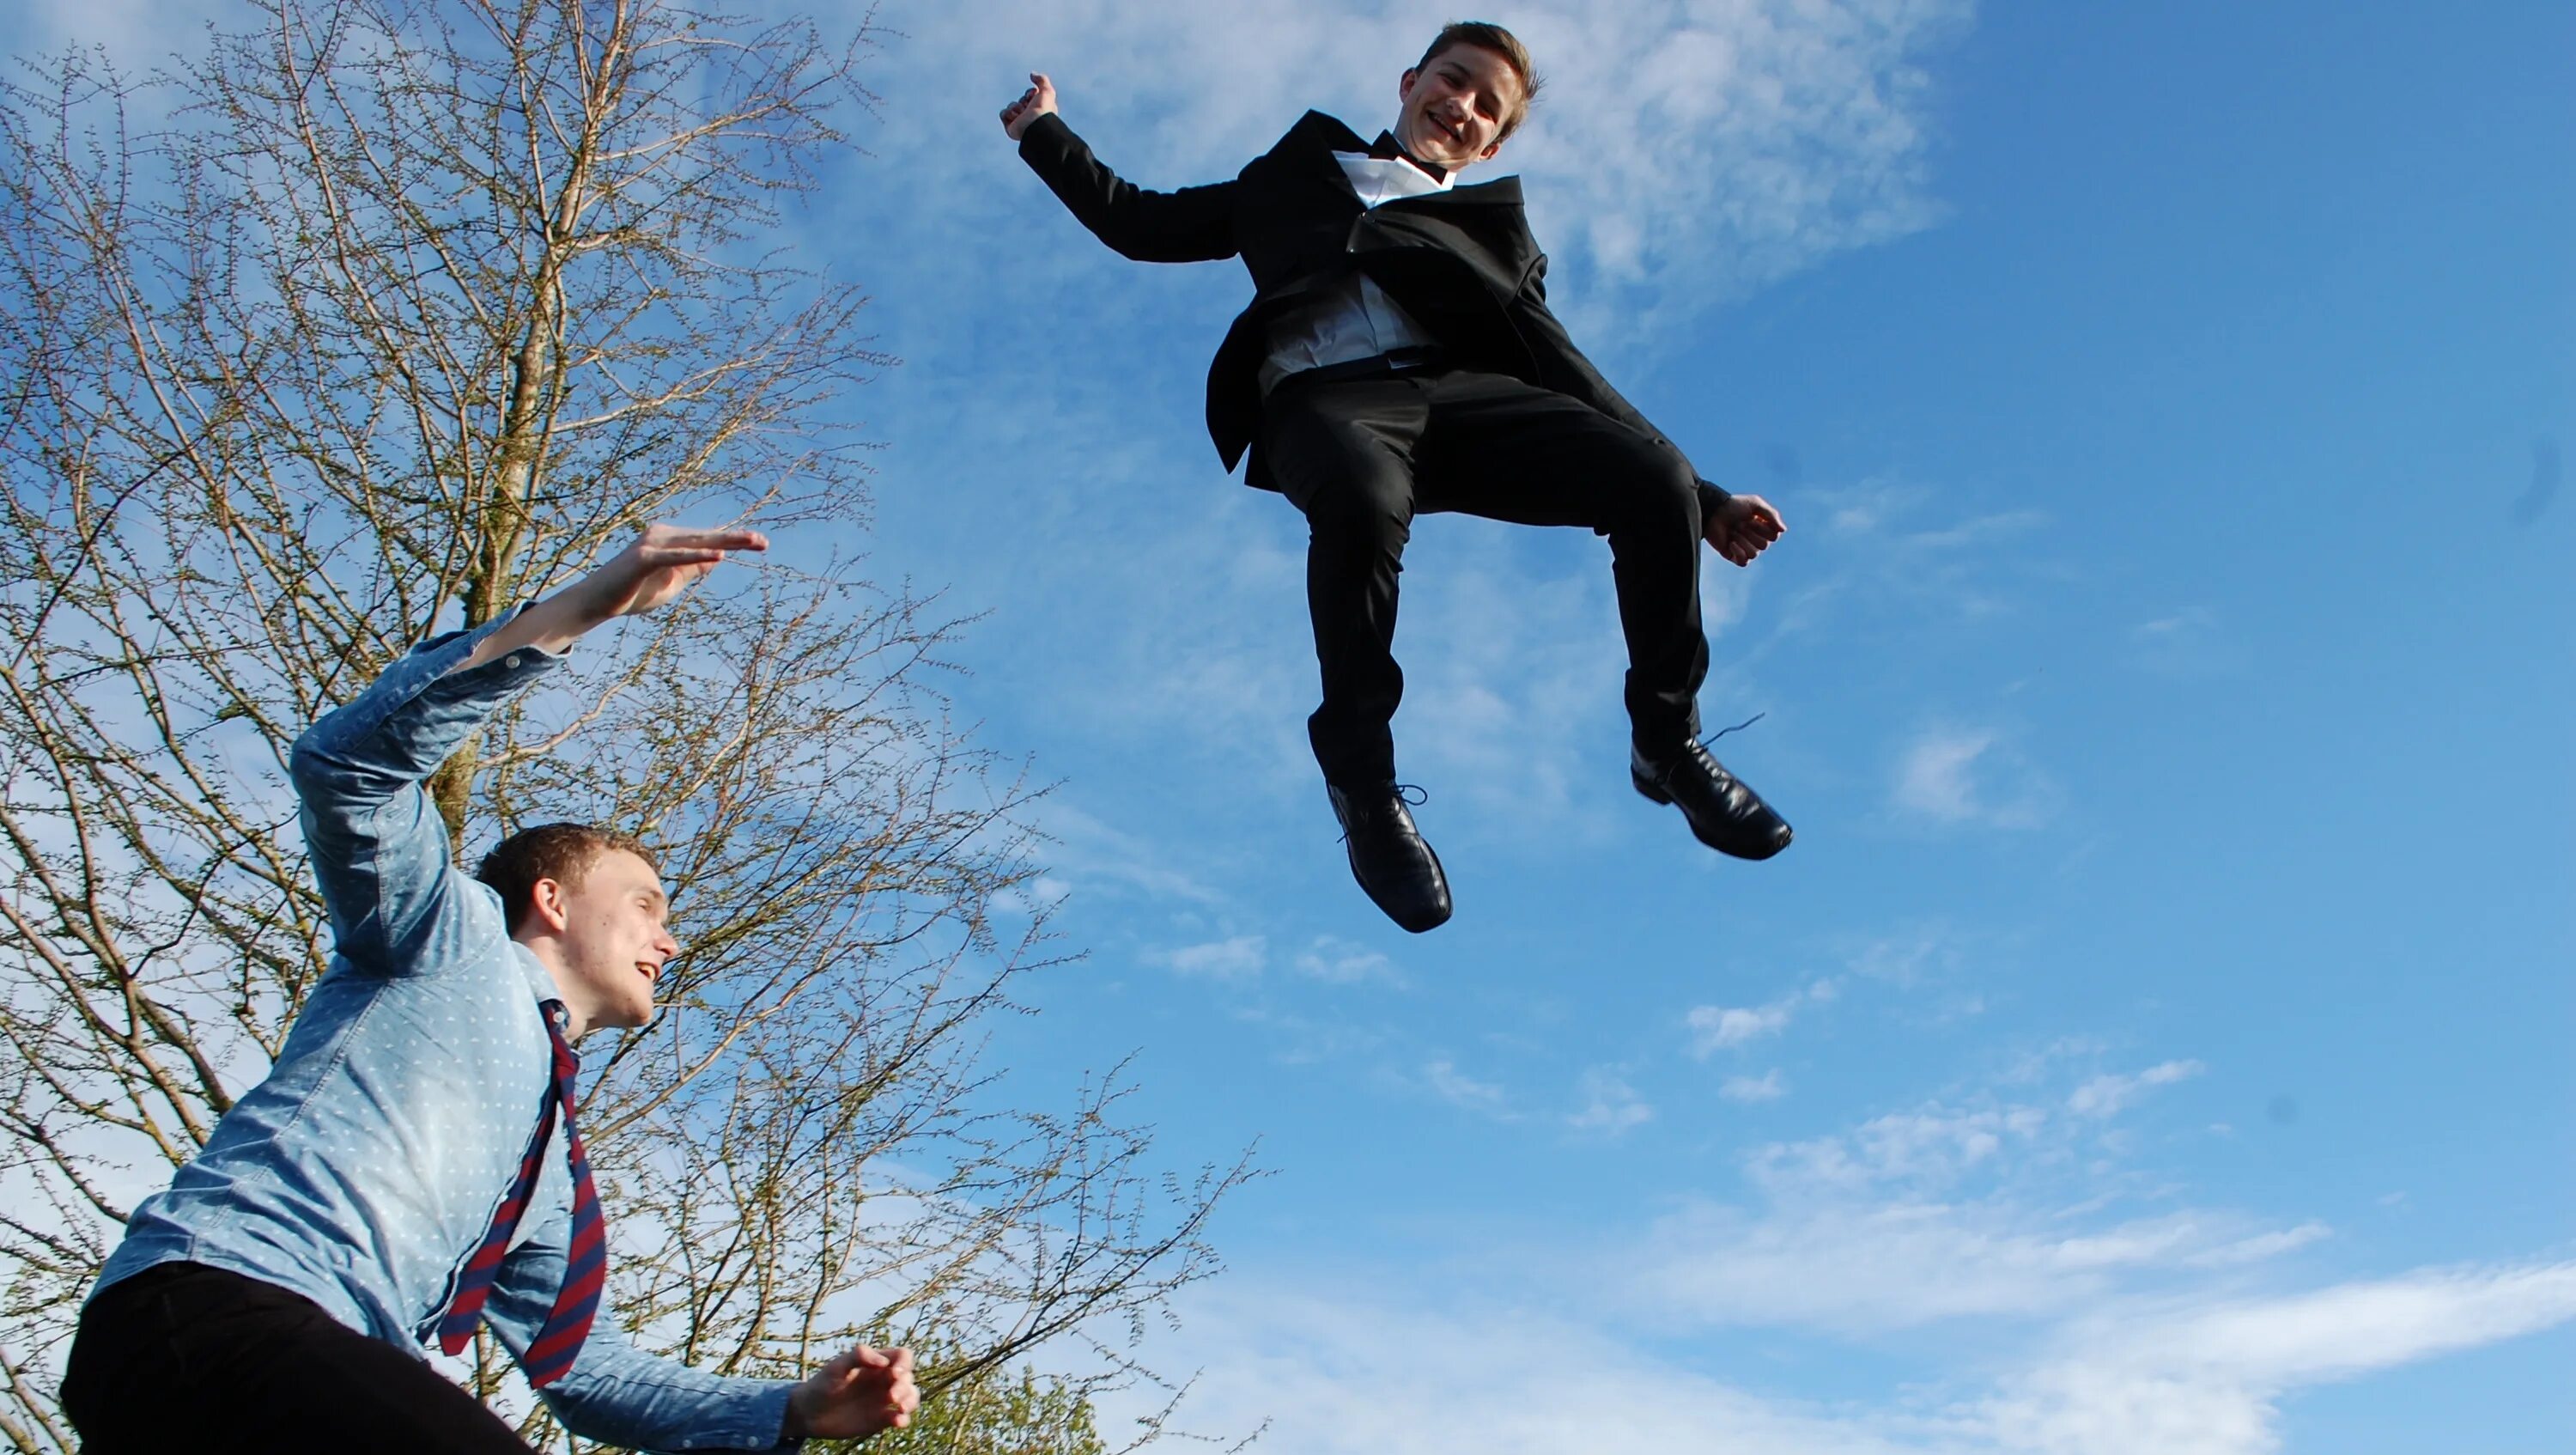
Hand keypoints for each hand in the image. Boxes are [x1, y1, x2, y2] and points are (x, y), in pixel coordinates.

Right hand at [457, 523, 766, 670]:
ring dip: (723, 543)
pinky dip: (696, 557)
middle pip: (707, 537)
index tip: (761, 543)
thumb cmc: (633, 593)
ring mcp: (652, 544)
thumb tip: (713, 560)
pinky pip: (675, 557)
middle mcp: (662, 536)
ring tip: (750, 543)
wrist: (597, 602)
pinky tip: (718, 558)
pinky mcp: (644, 558)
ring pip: (695, 542)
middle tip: (764, 542)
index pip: (708, 540)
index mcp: (671, 541)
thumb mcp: (670, 583)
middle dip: (736, 539)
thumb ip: (690, 570)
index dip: (734, 541)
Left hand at [784, 1345, 918, 1441]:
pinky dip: (903, 1420)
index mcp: (876, 1364)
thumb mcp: (836, 1367)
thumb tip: (884, 1362)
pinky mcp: (881, 1419)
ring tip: (899, 1409)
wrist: (809, 1414)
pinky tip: (897, 1422)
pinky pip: (900, 1418)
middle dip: (905, 1386)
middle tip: (890, 1396)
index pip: (902, 1356)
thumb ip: (858, 1356)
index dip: (904, 1363)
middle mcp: (883, 1380)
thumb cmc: (821, 1385)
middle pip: (909, 1378)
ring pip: (910, 1397)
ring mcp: (883, 1400)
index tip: (893, 1373)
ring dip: (910, 1402)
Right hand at [1000, 72, 1057, 139]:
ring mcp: (1020, 121)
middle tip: (1028, 107)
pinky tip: (1014, 118)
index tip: (1033, 95)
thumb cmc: (1043, 109)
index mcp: (1039, 108)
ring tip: (1022, 114)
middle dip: (1023, 100)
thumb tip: (1032, 74)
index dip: (1030, 93)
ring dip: (1015, 107)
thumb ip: (1041, 80)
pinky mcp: (1010, 127)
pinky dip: (1006, 114)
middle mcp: (1030, 115)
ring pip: (1011, 106)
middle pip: (1020, 99)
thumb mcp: (1047, 91)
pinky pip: (1003, 114)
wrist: (1035, 125)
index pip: (1030, 94)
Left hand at [1704, 493, 1784, 566]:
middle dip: (1751, 533)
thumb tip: (1783, 531)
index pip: (1774, 536)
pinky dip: (1738, 552)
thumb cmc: (1734, 506)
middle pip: (1764, 546)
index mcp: (1763, 527)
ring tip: (1732, 532)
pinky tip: (1731, 543)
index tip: (1752, 518)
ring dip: (1743, 541)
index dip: (1764, 528)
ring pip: (1754, 554)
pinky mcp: (1733, 555)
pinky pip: (1744, 562)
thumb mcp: (1755, 504)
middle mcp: (1755, 538)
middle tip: (1739, 524)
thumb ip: (1771, 515)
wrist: (1713, 511)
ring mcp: (1744, 548)